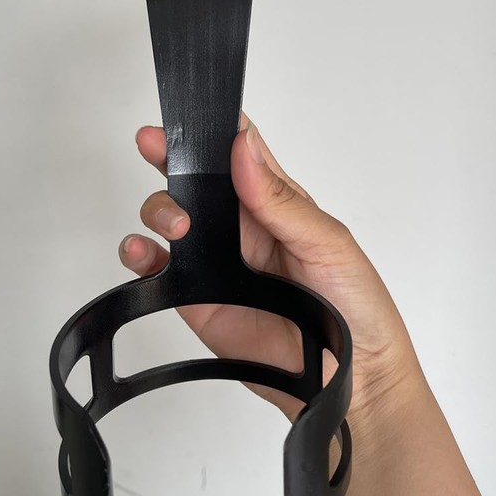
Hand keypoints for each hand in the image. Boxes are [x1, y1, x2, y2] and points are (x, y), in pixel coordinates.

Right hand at [118, 115, 421, 424]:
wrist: (349, 381)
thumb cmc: (355, 306)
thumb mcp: (327, 242)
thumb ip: (281, 200)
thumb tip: (244, 147)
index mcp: (274, 200)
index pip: (239, 151)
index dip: (214, 128)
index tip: (192, 114)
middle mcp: (240, 225)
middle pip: (194, 178)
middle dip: (169, 156)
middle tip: (154, 144)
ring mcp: (215, 260)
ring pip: (169, 215)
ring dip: (159, 208)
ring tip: (177, 224)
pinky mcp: (195, 296)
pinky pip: (157, 269)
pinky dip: (139, 255)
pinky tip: (143, 252)